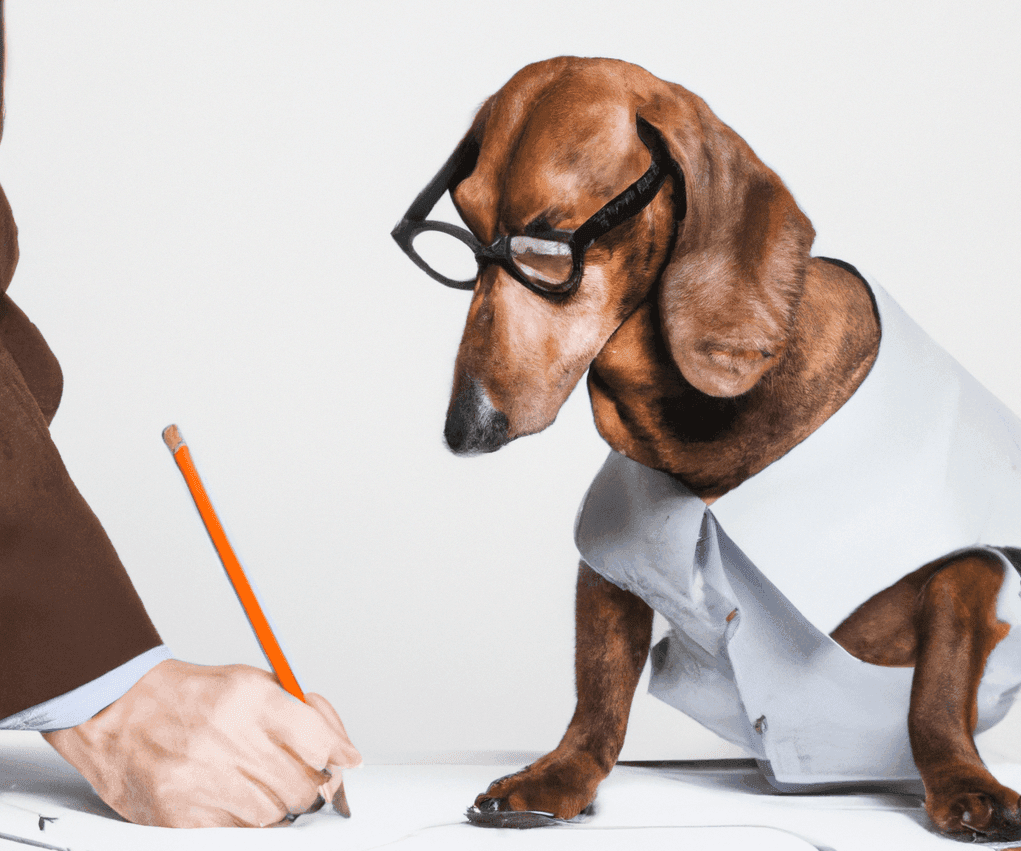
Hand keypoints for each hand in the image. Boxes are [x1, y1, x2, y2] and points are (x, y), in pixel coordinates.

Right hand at [42, 659, 360, 826]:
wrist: (116, 710)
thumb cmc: (191, 696)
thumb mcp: (252, 682)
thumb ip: (303, 713)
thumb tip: (345, 753)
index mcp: (249, 697)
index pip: (319, 741)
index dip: (337, 755)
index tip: (342, 762)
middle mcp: (227, 737)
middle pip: (304, 785)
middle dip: (311, 785)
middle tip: (300, 777)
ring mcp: (202, 780)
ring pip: (276, 815)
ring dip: (278, 805)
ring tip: (256, 783)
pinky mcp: (180, 816)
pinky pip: (239, 833)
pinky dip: (245, 822)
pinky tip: (232, 799)